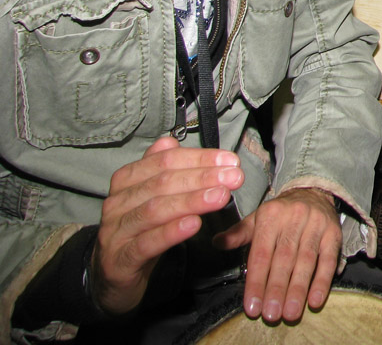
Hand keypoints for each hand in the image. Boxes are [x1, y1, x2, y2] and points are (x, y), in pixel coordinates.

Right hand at [92, 137, 243, 314]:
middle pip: (162, 183)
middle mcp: (117, 202)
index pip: (165, 160)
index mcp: (126, 180)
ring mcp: (115, 231)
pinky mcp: (119, 260)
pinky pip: (146, 243)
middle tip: (234, 177)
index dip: (199, 158)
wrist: (112, 275)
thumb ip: (162, 169)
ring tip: (220, 196)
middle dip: (202, 177)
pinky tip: (194, 224)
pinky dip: (172, 232)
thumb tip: (172, 142)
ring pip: (155, 210)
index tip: (231, 161)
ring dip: (192, 201)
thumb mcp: (151, 196)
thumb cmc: (139, 230)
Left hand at [214, 187, 341, 322]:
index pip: (262, 253)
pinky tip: (315, 300)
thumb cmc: (281, 213)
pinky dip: (322, 281)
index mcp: (271, 215)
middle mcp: (294, 217)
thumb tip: (216, 243)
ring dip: (298, 289)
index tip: (252, 306)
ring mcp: (316, 224)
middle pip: (284, 259)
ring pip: (306, 261)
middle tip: (271, 314)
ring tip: (290, 312)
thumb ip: (238, 234)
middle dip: (277, 289)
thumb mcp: (257, 218)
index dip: (257, 281)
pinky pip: (328, 259)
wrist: (313, 191)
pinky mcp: (334, 232)